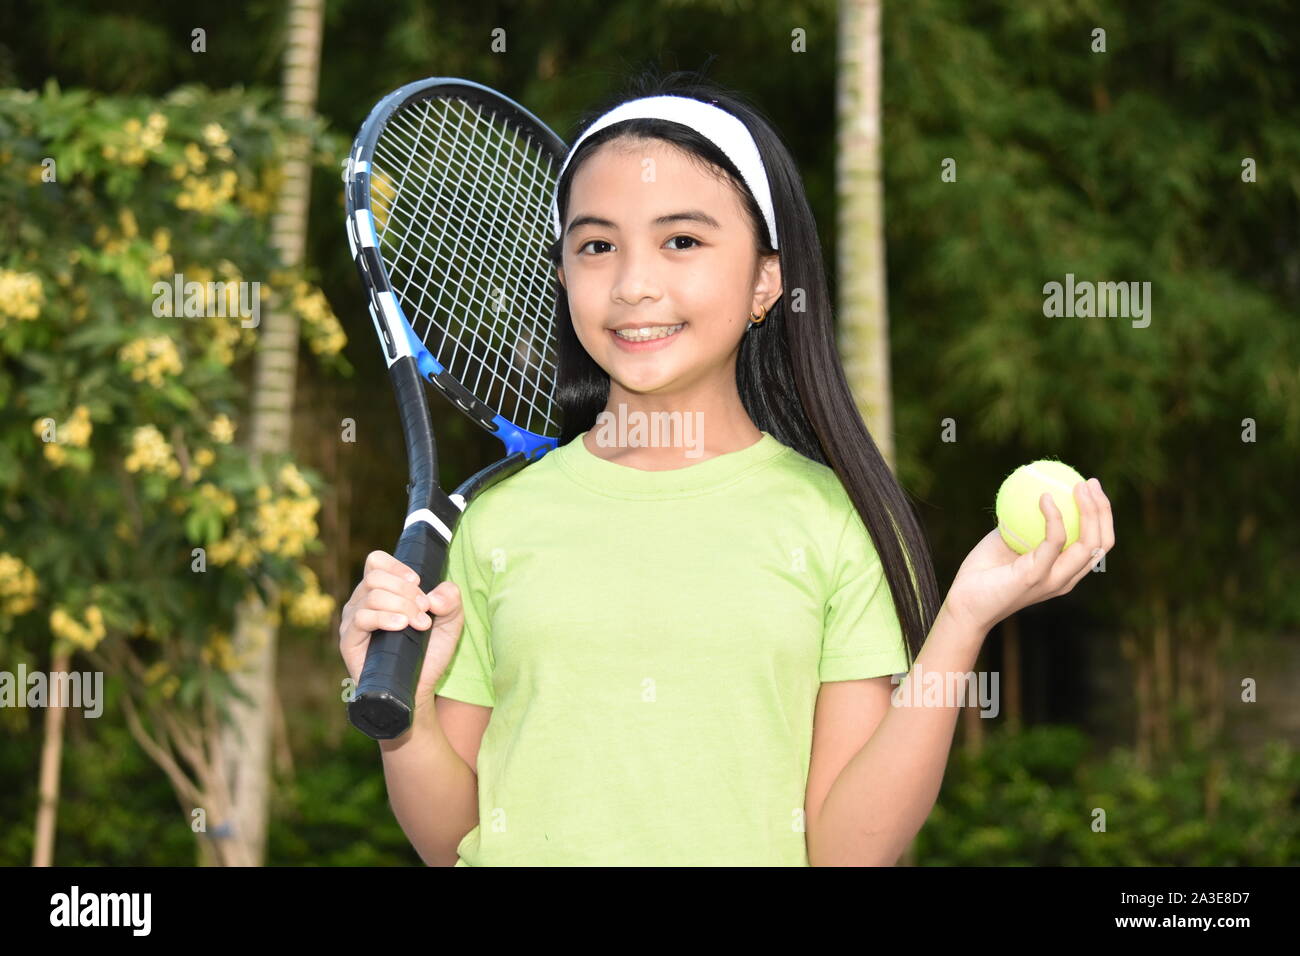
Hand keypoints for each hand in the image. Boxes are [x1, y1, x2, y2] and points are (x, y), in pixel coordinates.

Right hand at [338, 550, 465, 705]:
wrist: (419, 688)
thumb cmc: (430, 652)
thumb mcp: (451, 621)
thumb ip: (451, 600)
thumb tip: (435, 594)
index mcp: (382, 591)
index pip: (376, 562)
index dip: (397, 567)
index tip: (419, 582)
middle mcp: (363, 602)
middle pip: (375, 576)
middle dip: (406, 590)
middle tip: (425, 610)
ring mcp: (353, 621)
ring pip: (370, 595)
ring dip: (401, 605)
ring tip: (420, 624)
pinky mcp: (349, 641)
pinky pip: (361, 619)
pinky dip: (385, 618)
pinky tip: (402, 626)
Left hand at [943, 478, 1114, 633]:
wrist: (964, 602)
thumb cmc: (985, 571)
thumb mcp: (1009, 541)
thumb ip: (1025, 523)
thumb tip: (1037, 489)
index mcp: (1064, 572)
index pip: (1098, 544)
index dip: (1103, 515)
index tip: (1091, 487)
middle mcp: (1066, 578)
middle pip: (1102, 543)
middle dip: (1103, 510)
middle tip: (1090, 482)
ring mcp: (1053, 580)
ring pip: (1089, 544)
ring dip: (1090, 511)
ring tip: (1079, 485)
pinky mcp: (1035, 577)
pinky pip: (1053, 542)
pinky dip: (1054, 517)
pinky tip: (1044, 497)